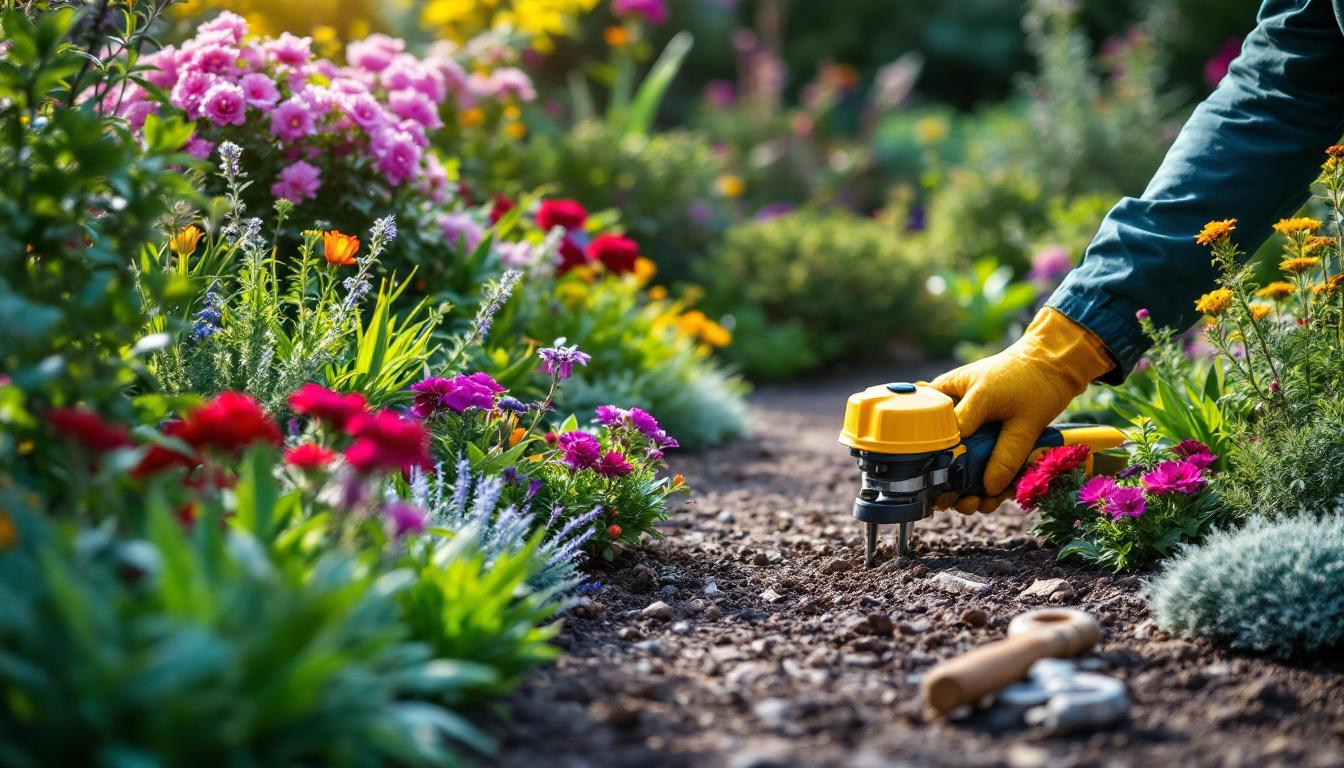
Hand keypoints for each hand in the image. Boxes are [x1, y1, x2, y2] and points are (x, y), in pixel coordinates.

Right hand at [930, 308, 1113, 513]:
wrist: (1054, 365)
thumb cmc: (1030, 378)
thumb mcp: (1019, 417)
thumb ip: (1005, 453)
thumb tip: (989, 488)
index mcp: (947, 402)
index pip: (929, 441)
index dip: (936, 468)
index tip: (945, 490)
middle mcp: (954, 417)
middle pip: (941, 458)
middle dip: (951, 486)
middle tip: (965, 503)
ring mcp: (970, 429)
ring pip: (961, 465)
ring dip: (969, 490)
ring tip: (983, 503)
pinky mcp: (987, 438)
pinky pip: (982, 464)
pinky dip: (989, 482)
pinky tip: (998, 495)